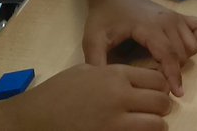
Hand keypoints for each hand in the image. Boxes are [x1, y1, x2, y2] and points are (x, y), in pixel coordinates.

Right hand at [6, 63, 170, 130]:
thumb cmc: (57, 93)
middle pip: (160, 102)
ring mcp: (115, 122)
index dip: (160, 87)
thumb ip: (113, 74)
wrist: (34, 118)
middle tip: (157, 110)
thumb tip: (136, 81)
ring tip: (150, 125)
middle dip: (162, 107)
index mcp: (115, 75)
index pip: (156, 79)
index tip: (157, 92)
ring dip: (156, 125)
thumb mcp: (86, 71)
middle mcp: (120, 97)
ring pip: (156, 124)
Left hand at [82, 0, 196, 96]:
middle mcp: (168, 21)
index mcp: (149, 27)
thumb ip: (96, 62)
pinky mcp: (180, 16)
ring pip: (193, 45)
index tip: (175, 94)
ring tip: (165, 65)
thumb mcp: (93, 39)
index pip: (168, 55)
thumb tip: (103, 87)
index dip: (173, 76)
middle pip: (182, 53)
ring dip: (183, 59)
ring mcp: (176, 17)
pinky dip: (195, 41)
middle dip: (174, 71)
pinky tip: (180, 49)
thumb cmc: (105, 15)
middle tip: (156, 79)